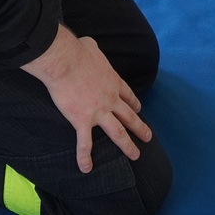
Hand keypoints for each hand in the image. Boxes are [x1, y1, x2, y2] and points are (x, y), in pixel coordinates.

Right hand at [23, 25, 151, 172]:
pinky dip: (85, 157)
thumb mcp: (90, 46)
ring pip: (118, 133)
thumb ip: (92, 49)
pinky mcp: (82, 120)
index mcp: (113, 82)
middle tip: (148, 137)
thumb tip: (86, 45)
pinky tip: (87, 168)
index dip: (134, 104)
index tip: (138, 109)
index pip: (128, 96)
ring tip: (136, 155)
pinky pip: (85, 143)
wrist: (65, 61)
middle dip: (140, 128)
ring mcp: (98, 112)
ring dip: (128, 145)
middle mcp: (111, 99)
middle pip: (129, 117)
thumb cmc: (76, 51)